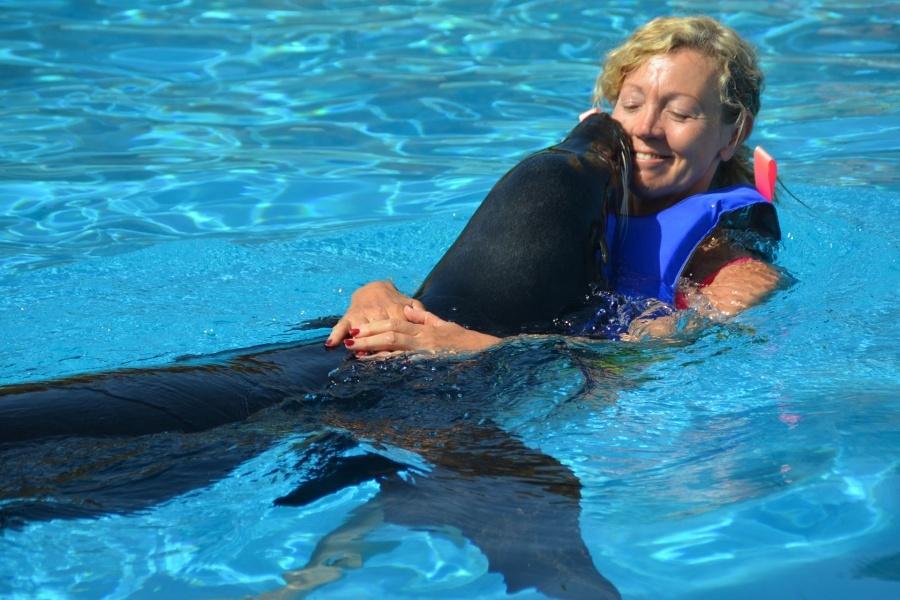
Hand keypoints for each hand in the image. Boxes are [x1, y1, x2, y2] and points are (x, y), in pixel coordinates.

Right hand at [326, 280, 424, 346]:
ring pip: (361, 329)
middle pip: (379, 330)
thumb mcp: (411, 304)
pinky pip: (341, 325)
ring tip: (356, 350)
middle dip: (377, 343)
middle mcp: (379, 312)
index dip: (398, 341)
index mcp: (397, 311)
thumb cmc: (396, 301)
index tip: (398, 353)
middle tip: (374, 356)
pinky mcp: (350, 315)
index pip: (398, 328)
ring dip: (358, 340)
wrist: (375, 287)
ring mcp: (363, 314)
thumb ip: (421, 314)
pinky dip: (336, 334)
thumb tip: (428, 322)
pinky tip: (331, 344)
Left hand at [344, 305, 499, 355]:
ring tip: (354, 354)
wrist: (485, 352)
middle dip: (368, 337)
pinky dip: (390, 365)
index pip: (394, 323)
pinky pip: (407, 364)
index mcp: (424, 329)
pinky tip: (376, 369)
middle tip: (348, 341)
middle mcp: (423, 338)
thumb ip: (424, 318)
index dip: (374, 326)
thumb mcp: (444, 326)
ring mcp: (427, 351)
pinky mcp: (431, 363)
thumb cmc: (466, 342)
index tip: (356, 330)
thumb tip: (408, 308)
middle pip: (390, 333)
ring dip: (373, 351)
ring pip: (396, 347)